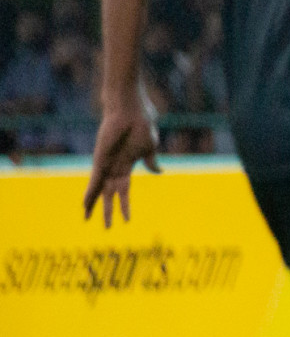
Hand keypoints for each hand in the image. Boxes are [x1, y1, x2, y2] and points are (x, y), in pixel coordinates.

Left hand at [83, 98, 160, 228]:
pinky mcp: (100, 160)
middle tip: (107, 227)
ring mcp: (106, 164)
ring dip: (94, 207)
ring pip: (99, 191)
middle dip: (108, 211)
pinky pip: (93, 181)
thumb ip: (151, 161)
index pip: (124, 191)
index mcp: (128, 165)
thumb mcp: (150, 146)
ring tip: (87, 221)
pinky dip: (89, 194)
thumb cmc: (142, 123)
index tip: (127, 221)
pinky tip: (84, 206)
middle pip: (110, 195)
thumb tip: (158, 172)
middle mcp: (115, 167)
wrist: (130, 109)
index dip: (125, 206)